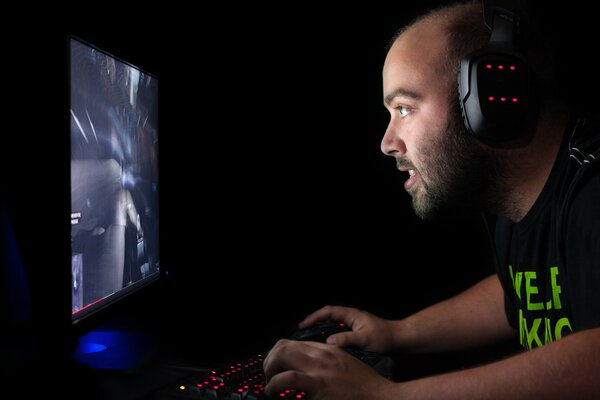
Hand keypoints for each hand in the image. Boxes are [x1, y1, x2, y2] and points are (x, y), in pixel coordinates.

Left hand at [263, 339, 392, 399]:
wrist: (383, 397)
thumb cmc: (367, 388)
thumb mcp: (346, 367)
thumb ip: (327, 365)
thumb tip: (308, 373)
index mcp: (329, 350)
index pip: (295, 343)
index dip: (280, 355)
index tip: (276, 368)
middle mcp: (322, 355)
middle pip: (284, 344)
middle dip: (270, 360)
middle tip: (269, 377)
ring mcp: (320, 368)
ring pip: (282, 354)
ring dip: (269, 369)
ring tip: (270, 385)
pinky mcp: (319, 385)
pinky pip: (287, 378)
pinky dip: (274, 384)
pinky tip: (273, 392)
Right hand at [299, 305, 395, 352]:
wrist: (400, 339)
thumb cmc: (385, 337)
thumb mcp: (364, 339)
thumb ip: (346, 339)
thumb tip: (329, 340)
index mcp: (351, 314)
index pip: (328, 311)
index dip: (314, 317)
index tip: (304, 324)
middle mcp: (351, 317)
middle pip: (328, 315)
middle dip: (314, 320)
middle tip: (303, 329)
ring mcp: (353, 324)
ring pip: (332, 323)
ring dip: (321, 327)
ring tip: (310, 335)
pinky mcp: (356, 332)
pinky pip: (338, 330)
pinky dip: (329, 334)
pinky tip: (327, 343)